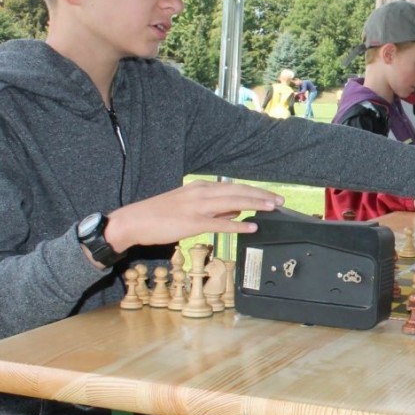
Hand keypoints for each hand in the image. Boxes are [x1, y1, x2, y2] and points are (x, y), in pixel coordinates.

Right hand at [104, 180, 284, 252]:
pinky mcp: (192, 223)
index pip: (234, 187)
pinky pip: (220, 223)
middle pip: (238, 192)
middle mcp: (201, 193)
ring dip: (255, 205)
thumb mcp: (189, 206)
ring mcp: (197, 207)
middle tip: (280, 200)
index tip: (272, 195)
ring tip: (272, 208)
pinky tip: (251, 226)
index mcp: (200, 188)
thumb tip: (237, 211)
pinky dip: (237, 224)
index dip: (255, 191)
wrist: (133, 221)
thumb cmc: (159, 215)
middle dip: (261, 196)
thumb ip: (214, 209)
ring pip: (233, 203)